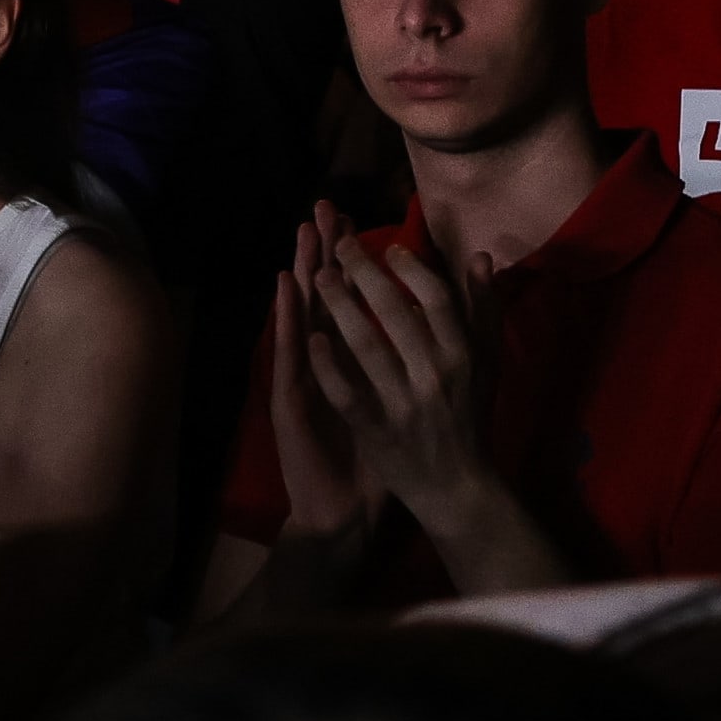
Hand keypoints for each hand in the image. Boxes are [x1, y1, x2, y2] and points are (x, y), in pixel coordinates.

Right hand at [269, 208, 383, 541]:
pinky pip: (292, 354)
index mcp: (349, 361)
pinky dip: (288, 320)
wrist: (342, 511)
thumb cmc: (377, 458)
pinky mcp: (290, 400)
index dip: (350, 263)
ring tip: (300, 232)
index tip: (353, 221)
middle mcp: (322, 362)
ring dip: (301, 272)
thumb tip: (435, 334)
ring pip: (302, 314)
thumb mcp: (396, 407)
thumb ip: (412, 368)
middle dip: (324, 254)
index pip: (349, 301)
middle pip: (322, 298)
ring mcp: (303, 379)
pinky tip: (286, 291)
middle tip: (322, 209)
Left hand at [304, 221, 500, 537]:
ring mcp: (403, 404)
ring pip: (366, 346)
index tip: (386, 248)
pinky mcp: (376, 430)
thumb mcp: (486, 363)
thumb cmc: (470, 415)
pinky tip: (311, 338)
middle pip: (394, 312)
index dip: (410, 267)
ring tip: (317, 275)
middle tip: (338, 244)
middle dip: (362, 272)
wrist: (457, 487)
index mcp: (463, 356)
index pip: (436, 298)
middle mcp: (435, 376)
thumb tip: (479, 255)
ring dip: (339, 306)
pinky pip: (347, 391)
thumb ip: (484, 309)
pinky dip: (328, 364)